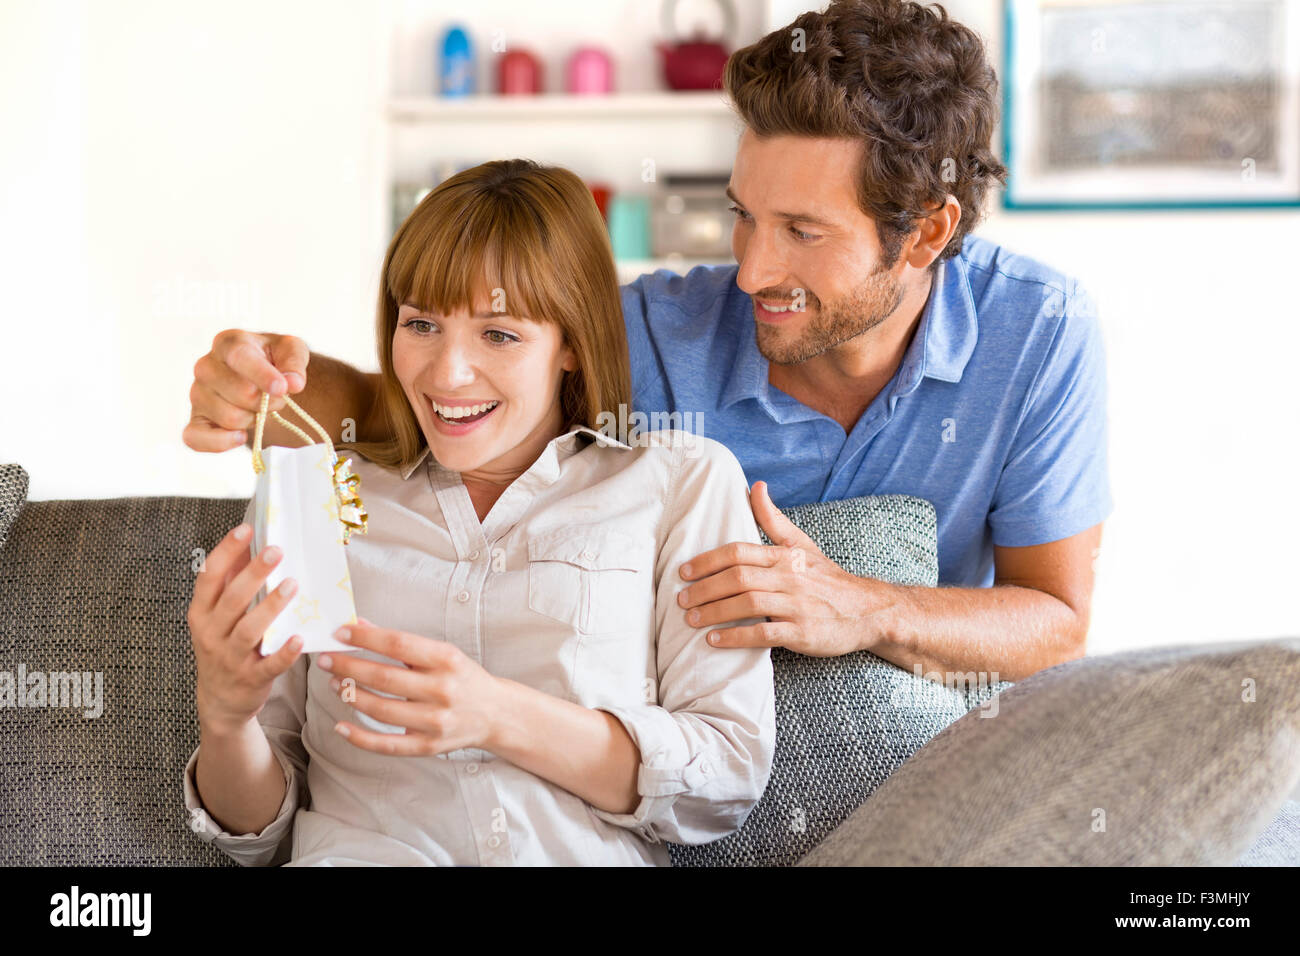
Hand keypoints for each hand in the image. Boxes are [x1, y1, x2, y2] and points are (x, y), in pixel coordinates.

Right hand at [184, 329, 309, 451]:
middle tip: (276, 398)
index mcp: (228, 343)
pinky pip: (196, 438)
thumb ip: (294, 362)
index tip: (281, 388)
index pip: (239, 356)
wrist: (261, 379)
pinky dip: (221, 442)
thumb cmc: (273, 361)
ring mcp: (197, 394)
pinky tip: (241, 436)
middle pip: (240, 392)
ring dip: (253, 419)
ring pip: (229, 417)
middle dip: (267, 401)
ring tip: (258, 408)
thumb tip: (293, 383)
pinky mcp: (195, 420)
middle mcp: (206, 367)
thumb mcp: (291, 350)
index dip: (262, 374)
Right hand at [189, 523, 303, 736]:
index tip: (246, 529)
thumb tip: (247, 544)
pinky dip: (284, 652)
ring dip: (272, 606)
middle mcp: (212, 634)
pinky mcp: (252, 679)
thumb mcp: (215, 618)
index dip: (226, 551)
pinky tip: (299, 637)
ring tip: (292, 585)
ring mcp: (231, 658)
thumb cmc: (222, 648)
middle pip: (232, 599)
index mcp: (202, 614)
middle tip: (276, 551)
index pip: (209, 577)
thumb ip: (229, 584)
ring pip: (250, 629)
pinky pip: (270, 664)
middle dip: (254, 573)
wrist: (219, 702)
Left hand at [318, 620, 505, 755]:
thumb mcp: (442, 653)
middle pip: (385, 678)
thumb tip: (361, 626)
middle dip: (348, 666)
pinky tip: (340, 726)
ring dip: (351, 695)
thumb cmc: (463, 678)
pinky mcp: (428, 746)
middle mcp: (443, 690)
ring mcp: (435, 722)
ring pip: (381, 710)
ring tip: (334, 683)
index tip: (340, 633)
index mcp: (447, 660)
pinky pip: (387, 745)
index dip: (366, 638)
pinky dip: (360, 737)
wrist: (496, 713)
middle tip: (325, 659)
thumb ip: (403, 643)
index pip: (399, 644)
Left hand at [677, 480, 902, 656]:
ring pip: (746, 604)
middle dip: (704, 589)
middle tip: (681, 600)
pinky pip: (763, 634)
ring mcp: (797, 606)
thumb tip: (755, 486)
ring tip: (691, 619)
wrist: (868, 611)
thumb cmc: (828, 578)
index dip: (707, 561)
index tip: (684, 572)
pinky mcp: (802, 633)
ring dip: (714, 612)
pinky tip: (715, 640)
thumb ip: (773, 519)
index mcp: (785, 556)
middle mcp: (789, 577)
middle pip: (737, 578)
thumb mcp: (803, 545)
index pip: (738, 552)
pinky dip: (735, 637)